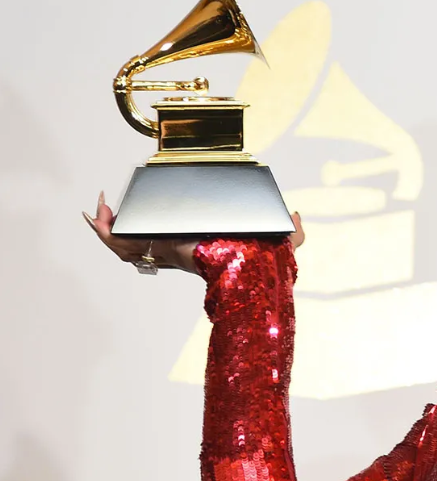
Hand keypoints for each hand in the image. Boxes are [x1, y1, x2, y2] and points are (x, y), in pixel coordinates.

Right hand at [83, 192, 305, 273]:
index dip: (151, 227)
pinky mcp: (160, 250)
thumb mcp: (284, 242)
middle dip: (121, 226)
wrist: (251, 273)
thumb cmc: (265, 263)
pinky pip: (123, 245)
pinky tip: (98, 217)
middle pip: (141, 242)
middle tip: (109, 208)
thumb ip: (294, 230)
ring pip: (126, 244)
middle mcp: (179, 250)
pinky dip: (105, 231)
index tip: (141, 208)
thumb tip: (295, 213)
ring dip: (107, 227)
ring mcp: (167, 251)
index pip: (169, 239)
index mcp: (200, 246)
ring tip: (97, 211)